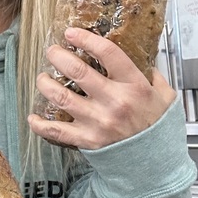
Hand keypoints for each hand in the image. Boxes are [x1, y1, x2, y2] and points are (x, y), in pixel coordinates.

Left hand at [27, 27, 175, 149]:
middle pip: (77, 70)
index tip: (71, 33)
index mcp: (134, 86)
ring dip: (45, 84)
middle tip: (51, 51)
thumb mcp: (165, 96)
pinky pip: (57, 131)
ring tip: (42, 78)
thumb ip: (153, 75)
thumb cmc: (157, 128)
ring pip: (61, 97)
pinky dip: (40, 125)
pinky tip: (33, 117)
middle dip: (58, 56)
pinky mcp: (87, 140)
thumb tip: (140, 56)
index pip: (108, 53)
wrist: (156, 164)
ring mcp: (98, 122)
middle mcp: (114, 102)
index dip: (86, 39)